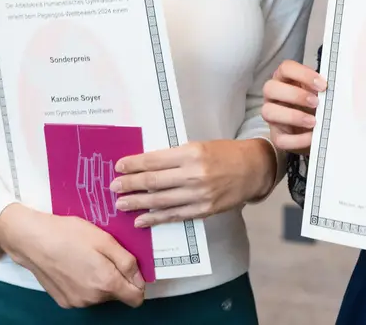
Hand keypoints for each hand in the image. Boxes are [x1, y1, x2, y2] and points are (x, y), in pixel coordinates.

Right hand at [0, 203, 143, 308]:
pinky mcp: (64, 301)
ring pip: (100, 295)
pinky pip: (84, 296)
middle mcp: (92, 298)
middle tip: (103, 255)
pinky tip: (74, 266)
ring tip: (86, 258)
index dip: (137, 283)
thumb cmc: (68, 234)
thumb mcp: (105, 240)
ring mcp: (77, 302)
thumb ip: (127, 262)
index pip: (136, 298)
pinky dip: (84, 283)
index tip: (130, 268)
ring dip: (99, 280)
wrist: (32, 240)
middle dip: (116, 277)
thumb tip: (140, 279)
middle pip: (118, 294)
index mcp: (106, 283)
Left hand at [112, 139, 274, 227]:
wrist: (252, 169)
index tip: (118, 166)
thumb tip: (145, 166)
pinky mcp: (204, 210)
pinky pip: (174, 216)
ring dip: (137, 203)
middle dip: (130, 184)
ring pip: (160, 201)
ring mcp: (199, 195)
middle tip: (114, 187)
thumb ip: (174, 156)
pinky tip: (141, 220)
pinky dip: (155, 218)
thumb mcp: (199, 146)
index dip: (134, 164)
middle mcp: (194, 174)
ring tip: (121, 204)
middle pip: (154, 182)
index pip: (154, 160)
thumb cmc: (223, 154)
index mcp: (191, 153)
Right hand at [261, 60, 323, 153]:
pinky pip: (280, 138)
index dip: (303, 74)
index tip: (322, 84)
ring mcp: (272, 116)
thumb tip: (333, 90)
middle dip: (295, 95)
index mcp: (285, 79)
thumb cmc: (317, 107)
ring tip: (313, 121)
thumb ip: (323, 90)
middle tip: (316, 102)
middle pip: (270, 87)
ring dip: (292, 116)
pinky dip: (298, 139)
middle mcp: (274, 96)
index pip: (286, 68)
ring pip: (268, 112)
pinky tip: (311, 136)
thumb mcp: (320, 94)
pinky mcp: (277, 136)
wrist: (318, 132)